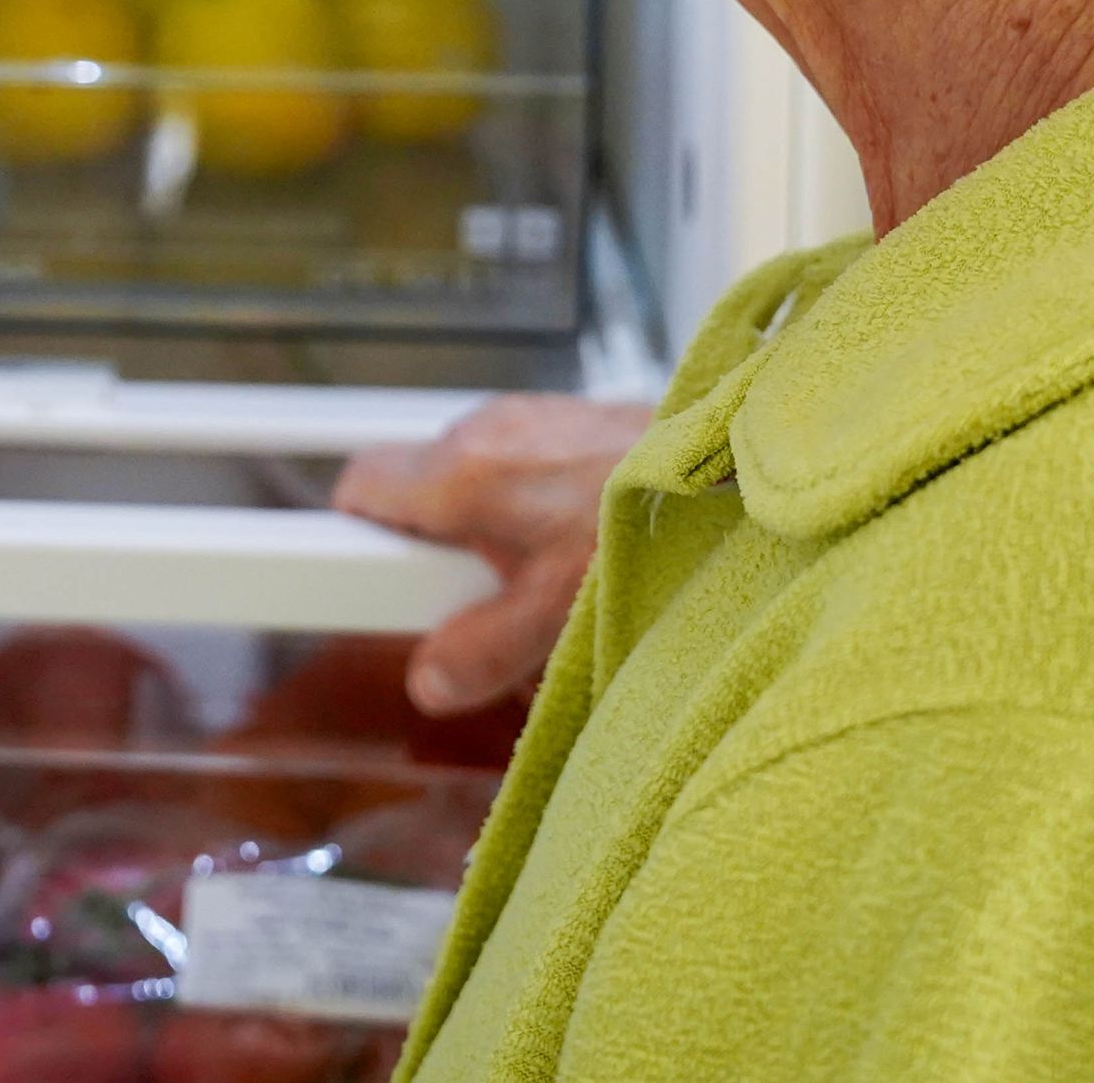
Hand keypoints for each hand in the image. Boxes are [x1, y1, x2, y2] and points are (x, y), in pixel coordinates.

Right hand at [334, 394, 652, 715]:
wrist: (734, 470)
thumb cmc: (656, 530)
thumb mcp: (560, 618)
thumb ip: (483, 652)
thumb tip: (433, 677)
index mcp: (461, 477)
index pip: (359, 485)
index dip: (360, 538)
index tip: (380, 581)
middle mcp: (485, 430)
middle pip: (416, 483)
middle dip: (438, 546)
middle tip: (481, 600)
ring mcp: (531, 415)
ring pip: (474, 473)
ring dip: (492, 525)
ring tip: (546, 579)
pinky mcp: (574, 415)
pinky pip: (525, 459)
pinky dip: (537, 500)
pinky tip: (586, 544)